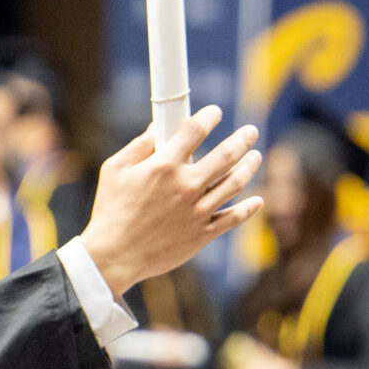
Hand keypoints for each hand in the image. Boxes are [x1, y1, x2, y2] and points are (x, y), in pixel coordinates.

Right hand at [78, 106, 262, 296]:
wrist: (114, 255)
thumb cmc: (111, 210)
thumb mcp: (115, 169)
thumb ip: (139, 146)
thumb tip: (156, 126)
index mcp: (163, 166)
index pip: (194, 131)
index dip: (208, 117)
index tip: (215, 112)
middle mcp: (185, 186)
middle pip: (225, 155)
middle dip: (242, 139)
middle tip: (250, 131)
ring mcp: (197, 211)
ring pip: (234, 183)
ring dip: (250, 166)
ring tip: (256, 156)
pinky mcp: (202, 234)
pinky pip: (233, 218)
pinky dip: (249, 208)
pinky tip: (257, 200)